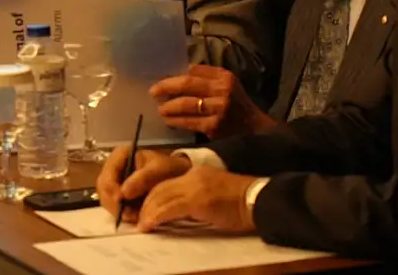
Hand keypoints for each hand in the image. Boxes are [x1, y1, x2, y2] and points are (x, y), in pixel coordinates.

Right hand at [96, 146, 191, 224]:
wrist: (180, 176)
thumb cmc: (169, 168)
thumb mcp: (159, 169)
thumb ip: (142, 179)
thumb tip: (123, 193)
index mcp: (120, 155)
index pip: (106, 175)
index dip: (111, 190)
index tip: (121, 201)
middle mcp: (114, 168)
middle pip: (104, 190)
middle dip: (114, 204)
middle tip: (129, 215)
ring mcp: (116, 182)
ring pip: (108, 200)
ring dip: (119, 211)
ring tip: (135, 216)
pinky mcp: (121, 195)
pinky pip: (116, 206)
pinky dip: (124, 213)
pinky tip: (136, 216)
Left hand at [137, 167, 257, 233]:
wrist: (258, 200)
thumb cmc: (240, 203)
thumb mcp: (212, 195)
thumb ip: (194, 198)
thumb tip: (176, 213)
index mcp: (196, 172)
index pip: (166, 182)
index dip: (152, 196)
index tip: (145, 210)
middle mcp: (192, 175)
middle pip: (160, 188)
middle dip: (146, 204)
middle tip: (139, 219)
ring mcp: (195, 186)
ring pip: (161, 196)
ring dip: (148, 212)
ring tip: (142, 225)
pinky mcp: (198, 200)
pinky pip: (170, 207)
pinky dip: (157, 217)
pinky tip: (150, 225)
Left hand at [150, 64, 274, 137]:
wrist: (254, 130)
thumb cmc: (237, 105)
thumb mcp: (227, 85)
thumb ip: (207, 77)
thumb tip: (178, 73)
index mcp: (224, 77)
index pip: (194, 70)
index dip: (175, 74)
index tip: (161, 77)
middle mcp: (222, 90)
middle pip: (187, 84)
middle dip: (166, 87)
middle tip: (153, 91)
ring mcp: (218, 109)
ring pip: (185, 104)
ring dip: (168, 107)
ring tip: (160, 109)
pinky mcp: (214, 127)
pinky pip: (188, 122)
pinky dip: (176, 121)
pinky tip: (169, 121)